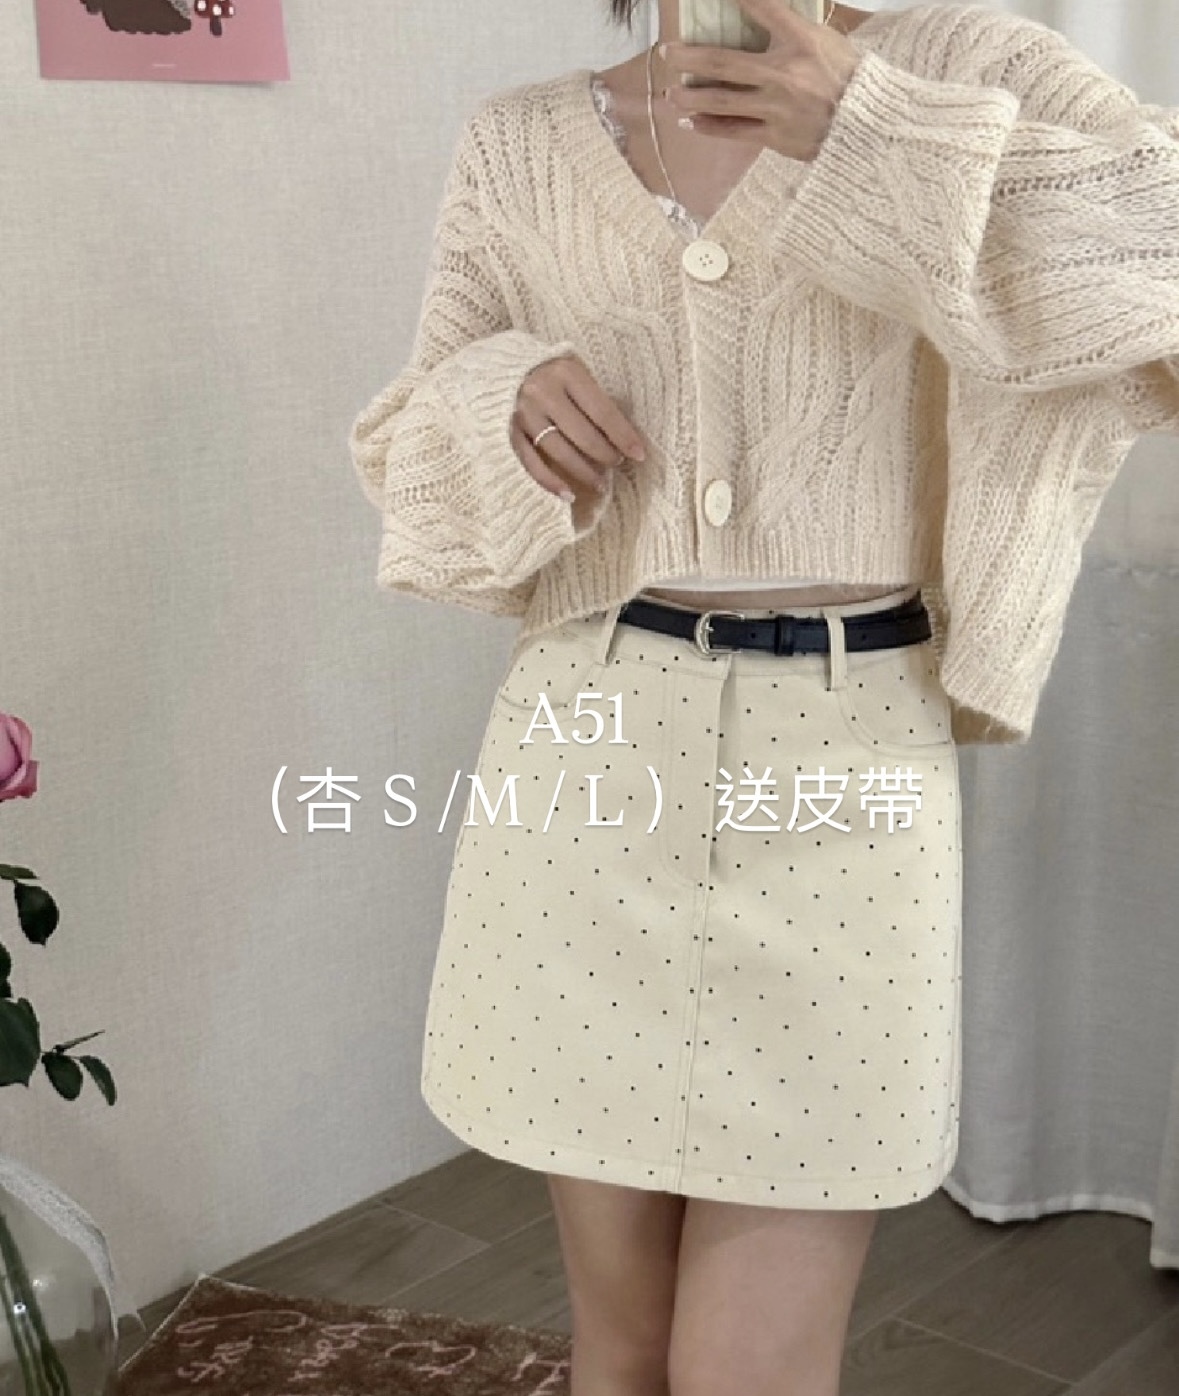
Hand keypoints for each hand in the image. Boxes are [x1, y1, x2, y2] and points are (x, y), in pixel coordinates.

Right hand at [511, 353, 646, 503]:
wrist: (500, 368)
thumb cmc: (548, 371)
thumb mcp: (574, 370)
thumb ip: (594, 397)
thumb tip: (623, 435)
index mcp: (566, 373)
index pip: (602, 412)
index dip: (623, 436)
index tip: (639, 454)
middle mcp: (543, 392)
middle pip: (583, 435)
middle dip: (606, 455)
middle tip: (617, 464)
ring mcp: (523, 414)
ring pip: (561, 452)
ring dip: (585, 472)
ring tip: (601, 483)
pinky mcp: (507, 433)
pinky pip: (532, 464)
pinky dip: (551, 483)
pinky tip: (569, 495)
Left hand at [658, 0, 860, 162]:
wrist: (868, 126)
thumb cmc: (848, 79)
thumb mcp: (825, 41)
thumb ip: (790, 27)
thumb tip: (759, 13)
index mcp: (802, 41)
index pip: (763, 7)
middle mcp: (784, 72)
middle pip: (724, 61)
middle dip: (689, 56)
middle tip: (666, 52)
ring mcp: (776, 107)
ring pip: (722, 100)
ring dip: (690, 96)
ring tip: (670, 93)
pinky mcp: (775, 136)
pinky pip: (734, 130)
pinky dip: (709, 126)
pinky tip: (689, 121)